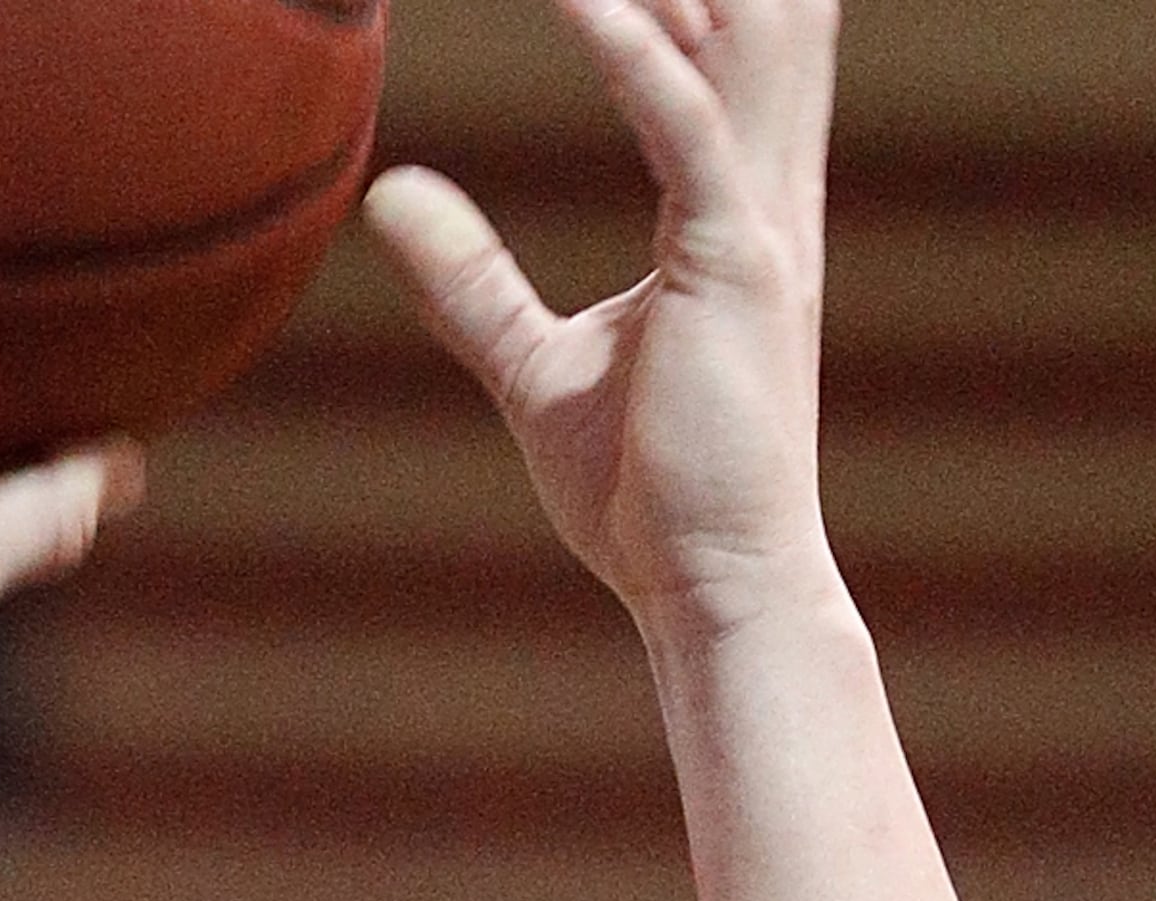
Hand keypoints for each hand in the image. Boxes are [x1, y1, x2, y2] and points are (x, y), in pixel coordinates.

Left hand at [364, 0, 841, 633]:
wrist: (712, 586)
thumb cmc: (645, 493)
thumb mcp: (532, 364)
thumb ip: (468, 275)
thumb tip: (393, 195)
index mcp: (732, 205)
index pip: (721, 40)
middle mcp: (761, 194)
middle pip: (753, 11)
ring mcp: (757, 225)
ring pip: (736, 40)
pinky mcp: (734, 267)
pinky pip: (686, 129)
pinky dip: (637, 54)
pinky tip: (582, 1)